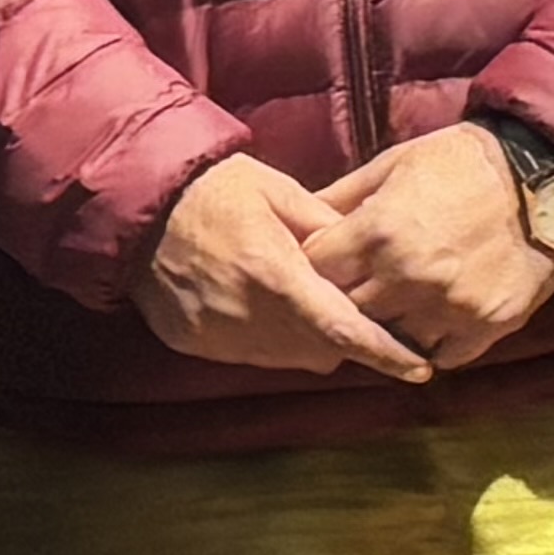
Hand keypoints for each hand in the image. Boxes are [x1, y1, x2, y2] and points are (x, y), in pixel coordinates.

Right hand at [130, 152, 429, 381]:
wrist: (134, 200)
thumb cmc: (212, 186)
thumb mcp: (277, 191)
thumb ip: (327, 228)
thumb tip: (369, 258)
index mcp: (274, 274)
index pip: (343, 329)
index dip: (385, 352)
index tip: (419, 367)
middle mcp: (245, 313)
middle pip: (319, 350)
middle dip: (343, 338)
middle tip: (349, 312)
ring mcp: (215, 332)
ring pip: (285, 358)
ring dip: (303, 340)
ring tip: (297, 303)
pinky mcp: (191, 340)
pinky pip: (245, 354)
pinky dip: (262, 339)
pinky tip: (253, 304)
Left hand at [305, 123, 553, 371]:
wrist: (546, 177)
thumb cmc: (461, 163)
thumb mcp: (391, 165)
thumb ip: (341, 197)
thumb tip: (296, 219)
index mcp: (378, 232)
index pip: (315, 270)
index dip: (311, 268)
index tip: (316, 265)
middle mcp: (409, 276)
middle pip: (346, 310)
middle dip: (339, 301)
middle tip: (344, 293)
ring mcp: (450, 307)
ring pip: (389, 341)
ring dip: (382, 328)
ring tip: (384, 310)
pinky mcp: (488, 326)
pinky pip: (440, 356)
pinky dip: (427, 345)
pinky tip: (423, 325)